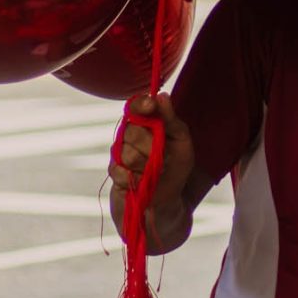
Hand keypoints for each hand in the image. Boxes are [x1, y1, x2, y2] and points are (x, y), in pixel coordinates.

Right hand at [108, 93, 195, 244]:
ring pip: (126, 153)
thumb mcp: (182, 143)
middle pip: (132, 131)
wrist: (167, 201)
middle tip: (162, 156)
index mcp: (145, 123)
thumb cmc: (176, 168)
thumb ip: (172, 121)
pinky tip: (143, 182)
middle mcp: (129, 135)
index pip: (134, 105)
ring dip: (146, 165)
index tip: (151, 105)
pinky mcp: (114, 174)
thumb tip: (162, 96)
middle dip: (151, 145)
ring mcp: (119, 154)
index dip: (140, 104)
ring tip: (155, 171)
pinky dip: (136, 179)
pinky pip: (120, 172)